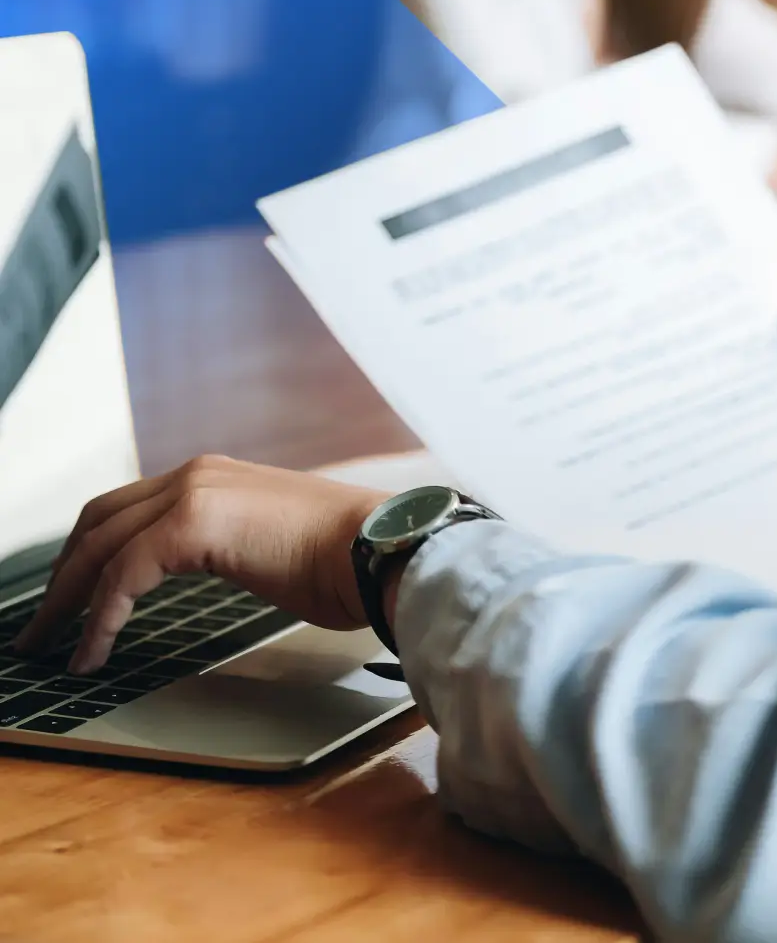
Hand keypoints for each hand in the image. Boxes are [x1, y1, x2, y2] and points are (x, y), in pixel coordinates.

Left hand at [14, 456, 387, 674]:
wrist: (380, 548)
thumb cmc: (344, 560)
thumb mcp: (274, 545)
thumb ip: (237, 547)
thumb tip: (232, 568)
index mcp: (216, 478)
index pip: (131, 509)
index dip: (93, 553)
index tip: (76, 595)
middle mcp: (197, 474)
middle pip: (101, 520)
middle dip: (65, 573)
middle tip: (44, 622)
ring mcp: (194, 492)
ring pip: (101, 545)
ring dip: (66, 599)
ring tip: (51, 644)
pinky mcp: (193, 525)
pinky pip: (122, 576)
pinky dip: (98, 619)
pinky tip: (92, 653)